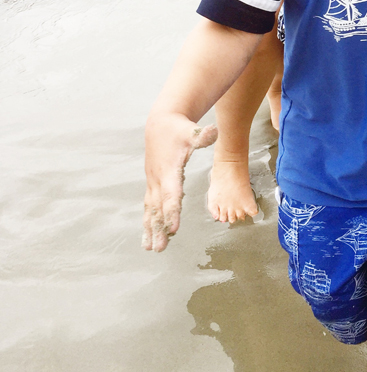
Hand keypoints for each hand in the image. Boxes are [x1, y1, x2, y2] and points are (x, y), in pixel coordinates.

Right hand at [143, 115, 217, 250]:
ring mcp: (153, 182)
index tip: (173, 229)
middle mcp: (158, 179)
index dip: (172, 212)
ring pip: (151, 210)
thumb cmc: (179, 129)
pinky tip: (148, 235)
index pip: (171, 195)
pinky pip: (148, 206)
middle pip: (159, 208)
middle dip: (159, 228)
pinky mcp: (152, 183)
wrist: (160, 123)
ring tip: (150, 249)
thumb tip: (214, 132)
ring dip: (151, 229)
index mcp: (169, 171)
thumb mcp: (191, 131)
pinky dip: (148, 221)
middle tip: (160, 248)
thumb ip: (202, 136)